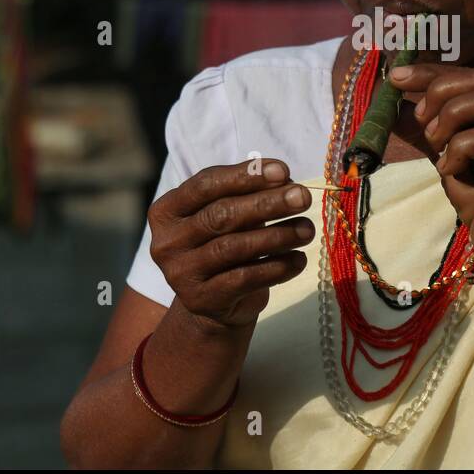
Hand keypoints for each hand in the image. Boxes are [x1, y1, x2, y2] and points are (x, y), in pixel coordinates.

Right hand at [147, 159, 313, 330]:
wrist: (215, 302)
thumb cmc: (224, 244)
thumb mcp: (228, 214)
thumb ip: (248, 195)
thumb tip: (286, 181)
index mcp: (167, 210)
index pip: (206, 184)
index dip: (245, 175)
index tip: (283, 171)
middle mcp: (167, 241)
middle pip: (221, 215)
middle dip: (267, 203)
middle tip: (302, 197)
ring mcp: (180, 274)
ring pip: (234, 247)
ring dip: (278, 235)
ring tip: (307, 229)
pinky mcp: (201, 299)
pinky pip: (245, 278)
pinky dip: (277, 267)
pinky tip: (299, 259)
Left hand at [390, 63, 473, 269]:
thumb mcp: (446, 155)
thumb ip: (426, 130)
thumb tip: (391, 107)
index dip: (435, 72)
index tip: (398, 77)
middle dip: (443, 92)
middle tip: (423, 123)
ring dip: (453, 117)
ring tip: (438, 147)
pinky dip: (460, 148)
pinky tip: (451, 170)